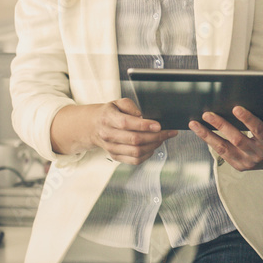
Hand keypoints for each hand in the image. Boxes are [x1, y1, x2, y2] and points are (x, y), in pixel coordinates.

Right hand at [54, 98, 177, 164]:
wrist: (94, 126)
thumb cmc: (110, 113)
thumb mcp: (118, 102)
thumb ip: (130, 106)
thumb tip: (142, 117)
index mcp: (108, 118)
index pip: (126, 123)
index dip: (144, 125)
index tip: (159, 125)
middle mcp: (108, 134)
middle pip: (135, 139)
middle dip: (156, 136)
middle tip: (168, 132)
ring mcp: (111, 147)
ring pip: (136, 151)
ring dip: (153, 146)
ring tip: (162, 138)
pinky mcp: (115, 156)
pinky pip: (134, 160)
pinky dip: (147, 155)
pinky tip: (153, 147)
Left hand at [190, 107, 262, 170]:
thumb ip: (262, 118)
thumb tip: (239, 104)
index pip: (258, 129)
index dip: (247, 118)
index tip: (236, 108)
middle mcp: (258, 153)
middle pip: (237, 139)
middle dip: (220, 125)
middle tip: (208, 114)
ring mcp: (248, 162)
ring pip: (225, 148)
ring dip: (208, 135)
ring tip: (196, 124)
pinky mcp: (239, 167)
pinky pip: (222, 154)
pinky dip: (211, 142)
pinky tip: (202, 134)